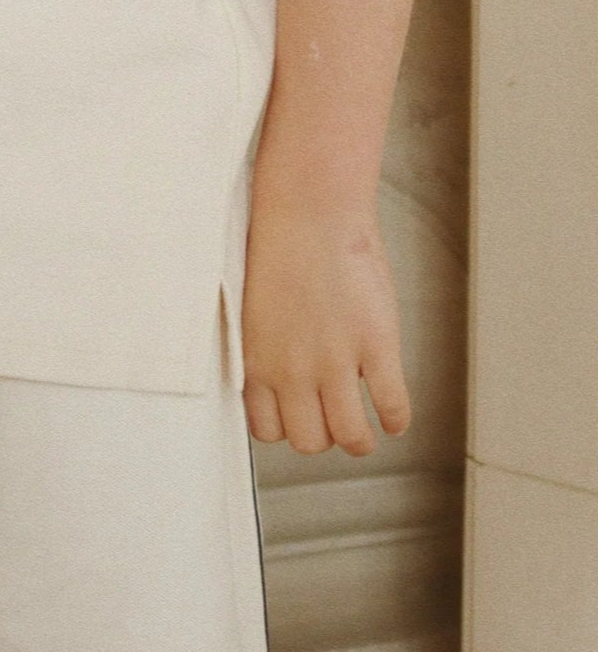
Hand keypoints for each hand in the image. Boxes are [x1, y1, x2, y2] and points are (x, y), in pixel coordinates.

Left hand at [240, 193, 410, 456]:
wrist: (310, 211)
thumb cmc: (281, 245)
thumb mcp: (256, 308)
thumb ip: (268, 347)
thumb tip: (282, 373)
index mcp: (258, 360)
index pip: (267, 429)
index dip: (286, 428)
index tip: (298, 419)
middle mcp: (293, 371)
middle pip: (309, 441)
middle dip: (322, 437)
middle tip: (334, 422)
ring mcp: (336, 363)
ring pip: (350, 437)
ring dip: (360, 440)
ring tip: (367, 432)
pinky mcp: (376, 347)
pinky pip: (391, 406)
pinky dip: (395, 419)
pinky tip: (394, 415)